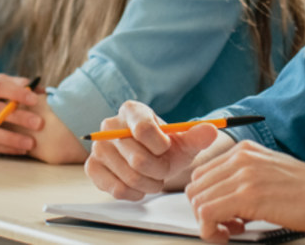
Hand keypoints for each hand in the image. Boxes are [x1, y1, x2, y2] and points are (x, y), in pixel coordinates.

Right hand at [85, 100, 221, 199]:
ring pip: (129, 176)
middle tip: (164, 169)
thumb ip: (198, 136)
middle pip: (138, 159)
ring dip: (149, 184)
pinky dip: (134, 193)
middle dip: (159, 170)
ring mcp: (98, 147)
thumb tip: (211, 130)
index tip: (167, 148)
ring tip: (154, 177)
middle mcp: (110, 125)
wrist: (150, 160)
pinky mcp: (92, 167)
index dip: (161, 146)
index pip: (144, 129)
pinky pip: (116, 189)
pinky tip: (140, 187)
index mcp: (132, 110)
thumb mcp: (185, 141)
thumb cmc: (166, 148)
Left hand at [185, 141, 304, 242]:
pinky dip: (211, 231)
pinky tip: (230, 234)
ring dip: (208, 223)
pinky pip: (208, 215)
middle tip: (226, 226)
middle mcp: (241, 158)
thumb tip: (224, 201)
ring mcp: (244, 175)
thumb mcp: (272, 174)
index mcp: (245, 150)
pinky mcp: (249, 195)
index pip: (202, 174)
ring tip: (231, 231)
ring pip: (198, 202)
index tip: (223, 215)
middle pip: (195, 188)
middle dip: (204, 212)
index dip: (207, 199)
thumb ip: (246, 180)